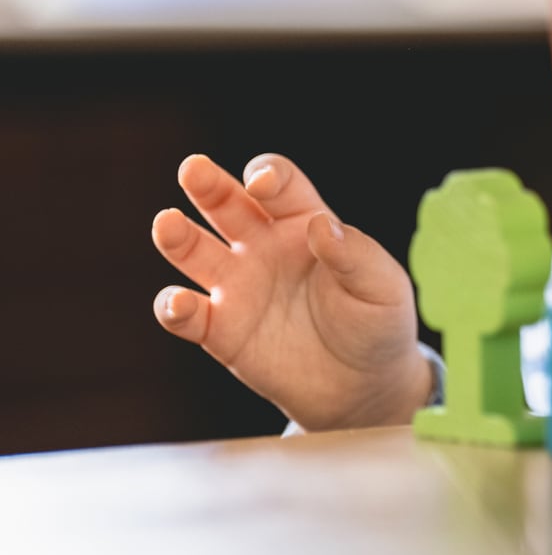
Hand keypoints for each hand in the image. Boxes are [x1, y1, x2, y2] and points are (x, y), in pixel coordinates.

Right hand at [150, 153, 430, 431]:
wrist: (363, 385)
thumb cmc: (378, 324)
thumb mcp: (381, 287)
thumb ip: (355, 255)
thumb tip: (321, 225)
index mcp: (305, 224)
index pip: (280, 187)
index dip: (269, 177)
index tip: (263, 185)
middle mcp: (264, 247)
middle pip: (228, 205)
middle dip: (209, 185)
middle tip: (194, 169)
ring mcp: (238, 286)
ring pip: (195, 251)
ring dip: (177, 237)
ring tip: (166, 224)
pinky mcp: (222, 330)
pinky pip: (187, 314)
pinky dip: (173, 307)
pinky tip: (179, 303)